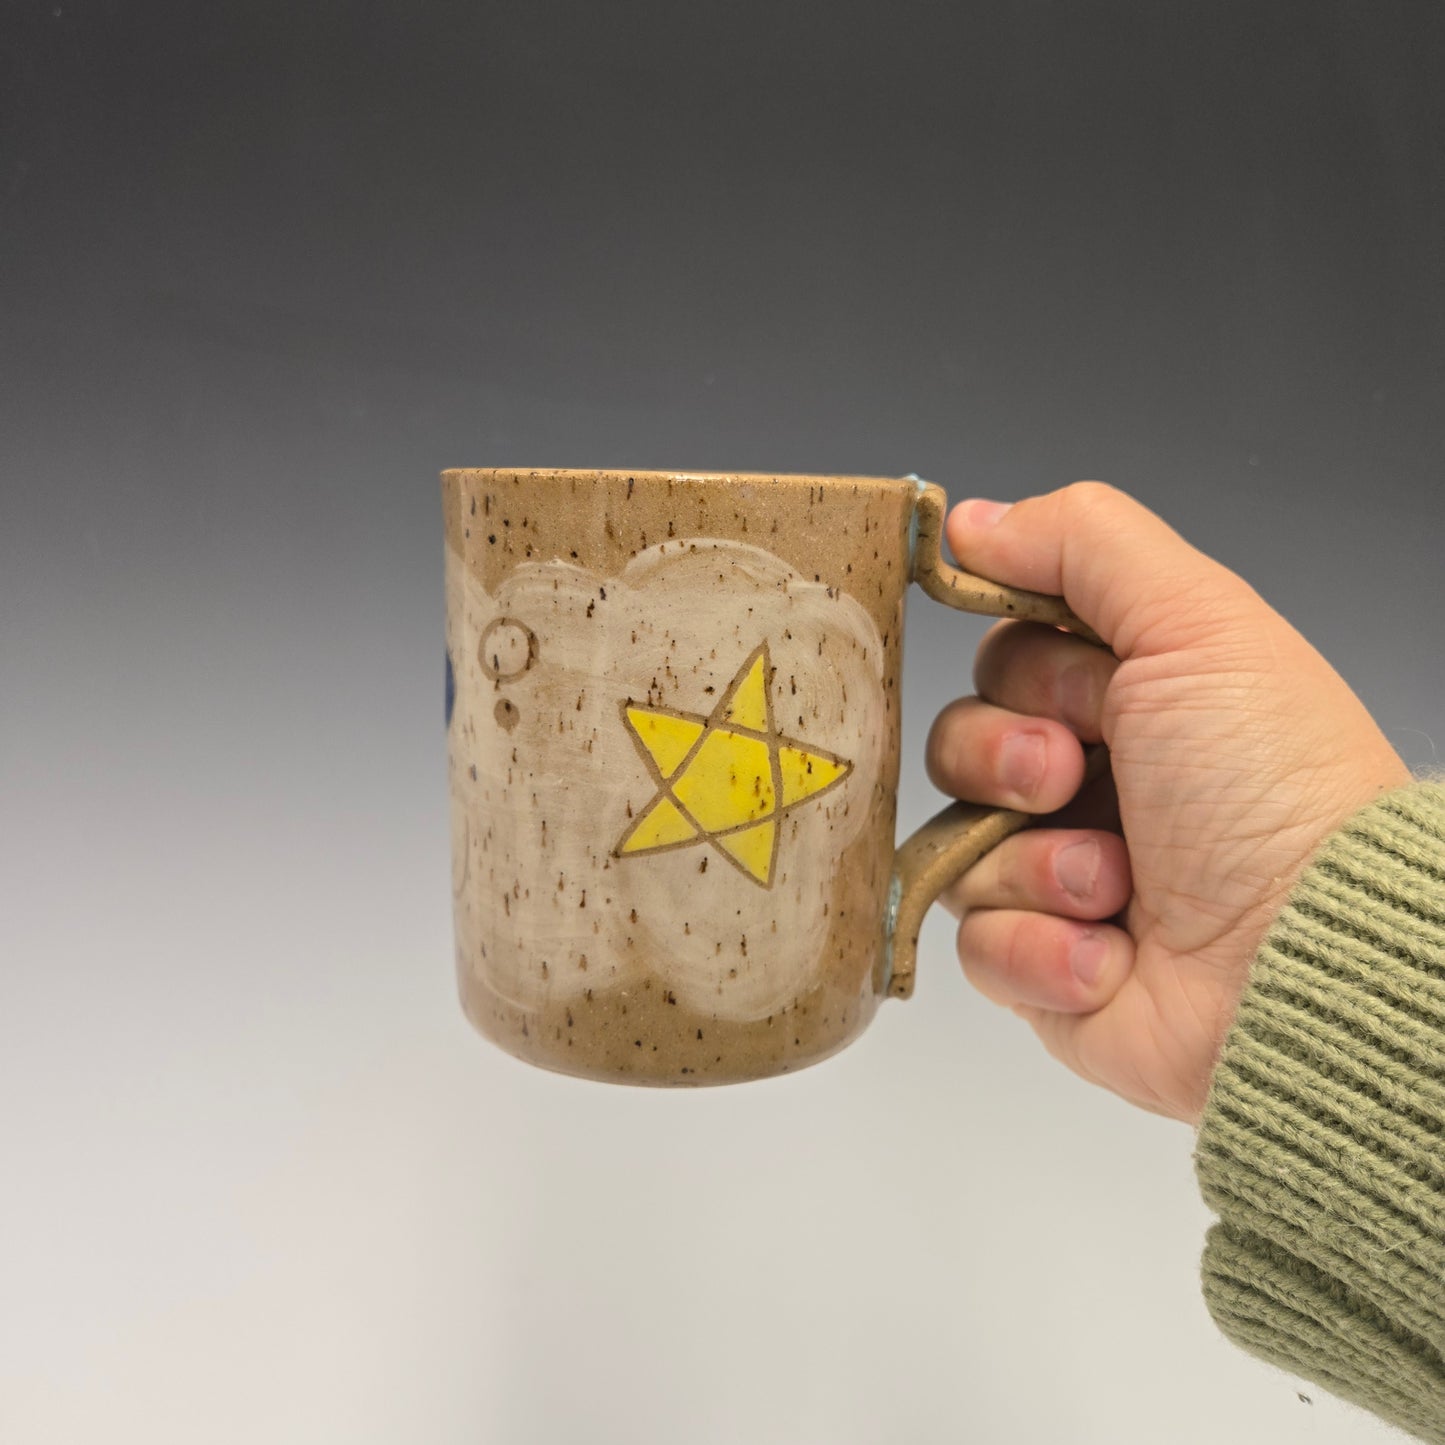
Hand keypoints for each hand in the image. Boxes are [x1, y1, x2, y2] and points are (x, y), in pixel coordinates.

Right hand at [926, 482, 1410, 1122]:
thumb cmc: (1270, 785)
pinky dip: (1040, 948)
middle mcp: (1091, 789)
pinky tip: (1109, 956)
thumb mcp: (1193, 622)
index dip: (1026, 672)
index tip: (1093, 690)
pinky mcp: (1043, 973)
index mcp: (1131, 705)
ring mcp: (1061, 883)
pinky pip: (973, 946)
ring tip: (1117, 887)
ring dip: (1036, 861)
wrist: (1306, 960)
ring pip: (958, 847)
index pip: (1002, 660)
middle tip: (1074, 777)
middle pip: (959, 746)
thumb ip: (1080, 541)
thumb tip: (966, 520)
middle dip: (1008, 760)